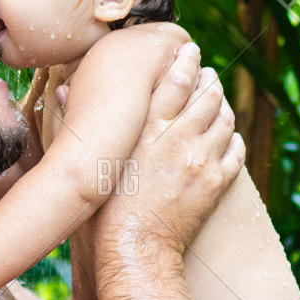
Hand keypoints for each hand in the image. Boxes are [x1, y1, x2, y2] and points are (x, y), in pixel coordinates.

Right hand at [96, 41, 242, 253]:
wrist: (135, 248)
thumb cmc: (105, 207)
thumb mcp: (91, 159)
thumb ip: (80, 122)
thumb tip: (63, 88)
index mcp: (148, 129)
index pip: (176, 79)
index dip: (187, 60)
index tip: (189, 51)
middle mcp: (178, 138)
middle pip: (207, 94)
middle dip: (210, 79)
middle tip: (208, 75)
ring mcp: (202, 160)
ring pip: (225, 118)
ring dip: (223, 105)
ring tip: (218, 101)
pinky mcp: (216, 183)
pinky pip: (236, 150)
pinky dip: (233, 138)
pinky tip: (227, 136)